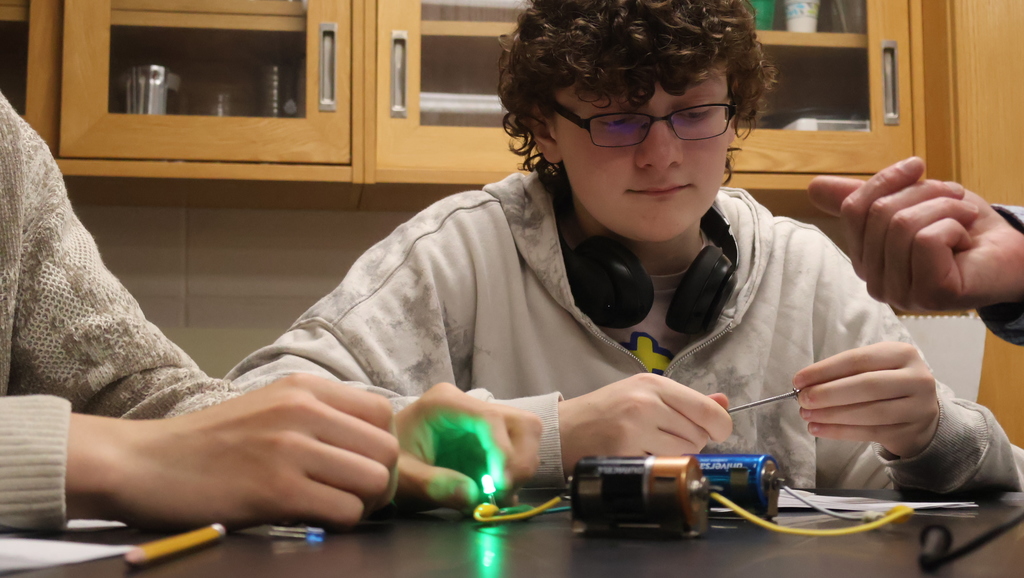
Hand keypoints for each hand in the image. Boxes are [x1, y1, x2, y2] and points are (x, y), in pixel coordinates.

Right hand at [66, 373, 398, 529]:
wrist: (142, 462)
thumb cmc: (207, 443)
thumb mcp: (268, 408)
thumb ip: (316, 415)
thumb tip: (368, 443)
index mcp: (305, 387)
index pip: (383, 412)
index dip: (378, 446)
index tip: (357, 466)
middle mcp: (303, 409)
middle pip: (387, 449)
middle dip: (378, 479)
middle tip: (350, 495)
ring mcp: (291, 448)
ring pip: (375, 480)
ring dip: (362, 503)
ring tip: (331, 507)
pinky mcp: (278, 489)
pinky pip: (345, 511)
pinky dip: (338, 522)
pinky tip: (311, 519)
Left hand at [394, 383, 541, 511]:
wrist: (381, 462)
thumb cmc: (387, 464)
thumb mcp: (402, 478)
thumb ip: (434, 485)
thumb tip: (473, 495)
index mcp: (445, 404)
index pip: (491, 419)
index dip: (504, 452)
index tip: (500, 485)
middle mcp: (470, 407)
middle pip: (522, 423)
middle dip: (520, 461)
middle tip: (502, 492)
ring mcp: (483, 423)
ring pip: (527, 437)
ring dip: (520, 469)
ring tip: (495, 495)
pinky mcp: (489, 441)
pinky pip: (518, 453)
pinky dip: (514, 476)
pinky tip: (493, 493)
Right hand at [558, 373, 730, 473]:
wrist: (564, 429)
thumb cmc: (605, 411)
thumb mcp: (643, 393)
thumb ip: (685, 400)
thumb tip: (723, 402)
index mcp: (654, 384)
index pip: (707, 409)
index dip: (720, 425)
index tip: (716, 432)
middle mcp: (646, 403)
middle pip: (698, 434)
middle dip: (690, 441)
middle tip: (665, 437)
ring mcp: (635, 429)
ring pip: (684, 452)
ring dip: (675, 455)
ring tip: (650, 446)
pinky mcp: (626, 453)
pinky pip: (662, 466)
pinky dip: (657, 467)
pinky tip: (639, 456)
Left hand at [794, 341, 938, 457]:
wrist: (922, 413)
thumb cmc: (888, 385)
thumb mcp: (874, 369)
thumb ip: (844, 374)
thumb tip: (805, 385)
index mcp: (902, 354)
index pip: (858, 360)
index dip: (825, 370)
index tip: (799, 380)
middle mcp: (916, 378)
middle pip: (867, 386)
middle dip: (828, 394)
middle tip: (802, 400)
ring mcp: (917, 407)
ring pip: (870, 412)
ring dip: (832, 415)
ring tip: (807, 415)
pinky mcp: (910, 431)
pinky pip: (870, 432)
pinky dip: (840, 432)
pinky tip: (819, 429)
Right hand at [808, 156, 1023, 310]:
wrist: (1013, 252)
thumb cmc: (965, 229)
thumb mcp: (910, 202)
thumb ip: (864, 198)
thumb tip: (812, 187)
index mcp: (867, 260)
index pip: (854, 210)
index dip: (886, 180)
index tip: (917, 166)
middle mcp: (877, 282)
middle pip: (879, 214)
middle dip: (925, 193)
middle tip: (954, 201)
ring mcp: (901, 293)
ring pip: (903, 225)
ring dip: (945, 208)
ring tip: (963, 220)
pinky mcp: (929, 295)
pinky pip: (927, 239)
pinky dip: (955, 227)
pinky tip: (965, 242)